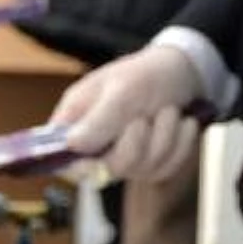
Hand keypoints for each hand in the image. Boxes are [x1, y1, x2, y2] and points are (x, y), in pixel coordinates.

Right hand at [56, 45, 202, 179]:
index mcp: (75, 120)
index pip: (60, 158)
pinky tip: (180, 124)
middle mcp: (94, 143)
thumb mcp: (123, 89)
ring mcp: (122, 156)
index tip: (97, 162)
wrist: (182, 73)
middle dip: (136, 144)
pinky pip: (163, 169)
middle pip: (106, 170)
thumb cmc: (146, 74)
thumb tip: (72, 145)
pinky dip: (179, 145)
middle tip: (145, 116)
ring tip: (168, 111)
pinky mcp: (148, 164)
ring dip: (164, 138)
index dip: (76, 167)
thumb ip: (99, 119)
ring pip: (140, 170)